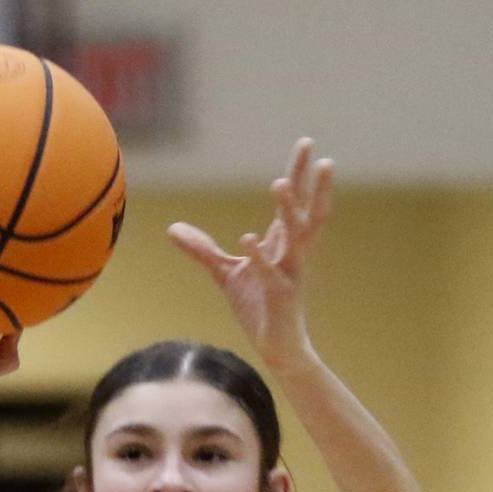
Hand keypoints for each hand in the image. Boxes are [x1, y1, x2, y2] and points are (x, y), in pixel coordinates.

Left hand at [167, 138, 332, 370]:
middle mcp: (292, 254)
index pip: (295, 203)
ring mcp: (289, 275)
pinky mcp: (280, 297)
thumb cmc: (256, 306)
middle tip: (320, 155)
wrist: (275, 346)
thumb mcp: (224, 273)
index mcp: (283, 244)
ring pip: (295, 239)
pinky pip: (270, 274)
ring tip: (278, 184)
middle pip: (308, 213)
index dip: (299, 174)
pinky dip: (258, 257)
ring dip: (288, 212)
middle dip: (312, 185)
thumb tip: (172, 229)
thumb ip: (202, 250)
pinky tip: (247, 238)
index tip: (306, 144)